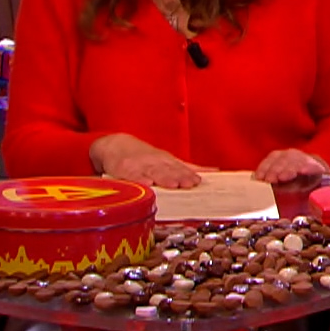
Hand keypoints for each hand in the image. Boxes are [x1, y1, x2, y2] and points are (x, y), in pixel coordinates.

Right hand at [89, 133, 211, 188]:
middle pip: (168, 170)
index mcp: (166, 160)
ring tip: (173, 185)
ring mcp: (139, 165)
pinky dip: (139, 179)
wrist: (116, 146)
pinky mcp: (124, 170)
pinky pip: (132, 175)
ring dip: (163, 178)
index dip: (188, 174)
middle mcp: (154, 161)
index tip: (198, 181)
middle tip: (190, 184)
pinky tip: (146, 185)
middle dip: (179, 176)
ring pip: (153, 172)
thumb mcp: (167, 159)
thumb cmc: (145, 157)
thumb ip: (188, 167)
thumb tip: (213, 171)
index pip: (179, 168)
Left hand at [254, 148, 329, 184]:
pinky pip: (311, 165)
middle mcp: (290, 155)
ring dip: (288, 169)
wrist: (318, 174)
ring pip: (294, 162)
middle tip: (270, 180)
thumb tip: (262, 188)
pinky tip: (303, 171)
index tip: (259, 178)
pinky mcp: (315, 164)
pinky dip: (307, 167)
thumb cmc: (295, 180)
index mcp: (279, 158)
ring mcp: (303, 158)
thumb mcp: (282, 183)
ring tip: (283, 177)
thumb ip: (273, 184)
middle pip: (280, 161)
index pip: (269, 161)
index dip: (263, 169)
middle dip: (274, 170)